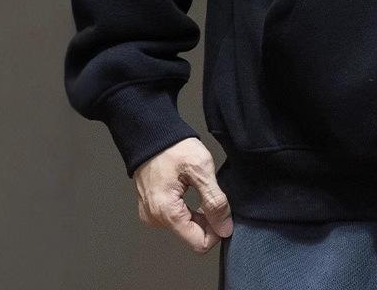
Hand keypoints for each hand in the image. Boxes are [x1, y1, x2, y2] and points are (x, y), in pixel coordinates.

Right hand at [133, 137, 233, 252]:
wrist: (151, 133)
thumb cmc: (173, 147)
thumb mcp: (201, 169)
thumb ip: (214, 200)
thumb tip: (224, 227)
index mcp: (166, 213)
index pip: (198, 243)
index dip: (217, 231)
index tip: (224, 212)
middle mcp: (155, 219)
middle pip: (191, 235)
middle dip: (208, 221)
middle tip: (214, 194)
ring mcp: (151, 214)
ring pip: (184, 227)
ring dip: (198, 214)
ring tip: (201, 189)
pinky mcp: (151, 207)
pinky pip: (175, 217)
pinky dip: (187, 209)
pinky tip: (191, 190)